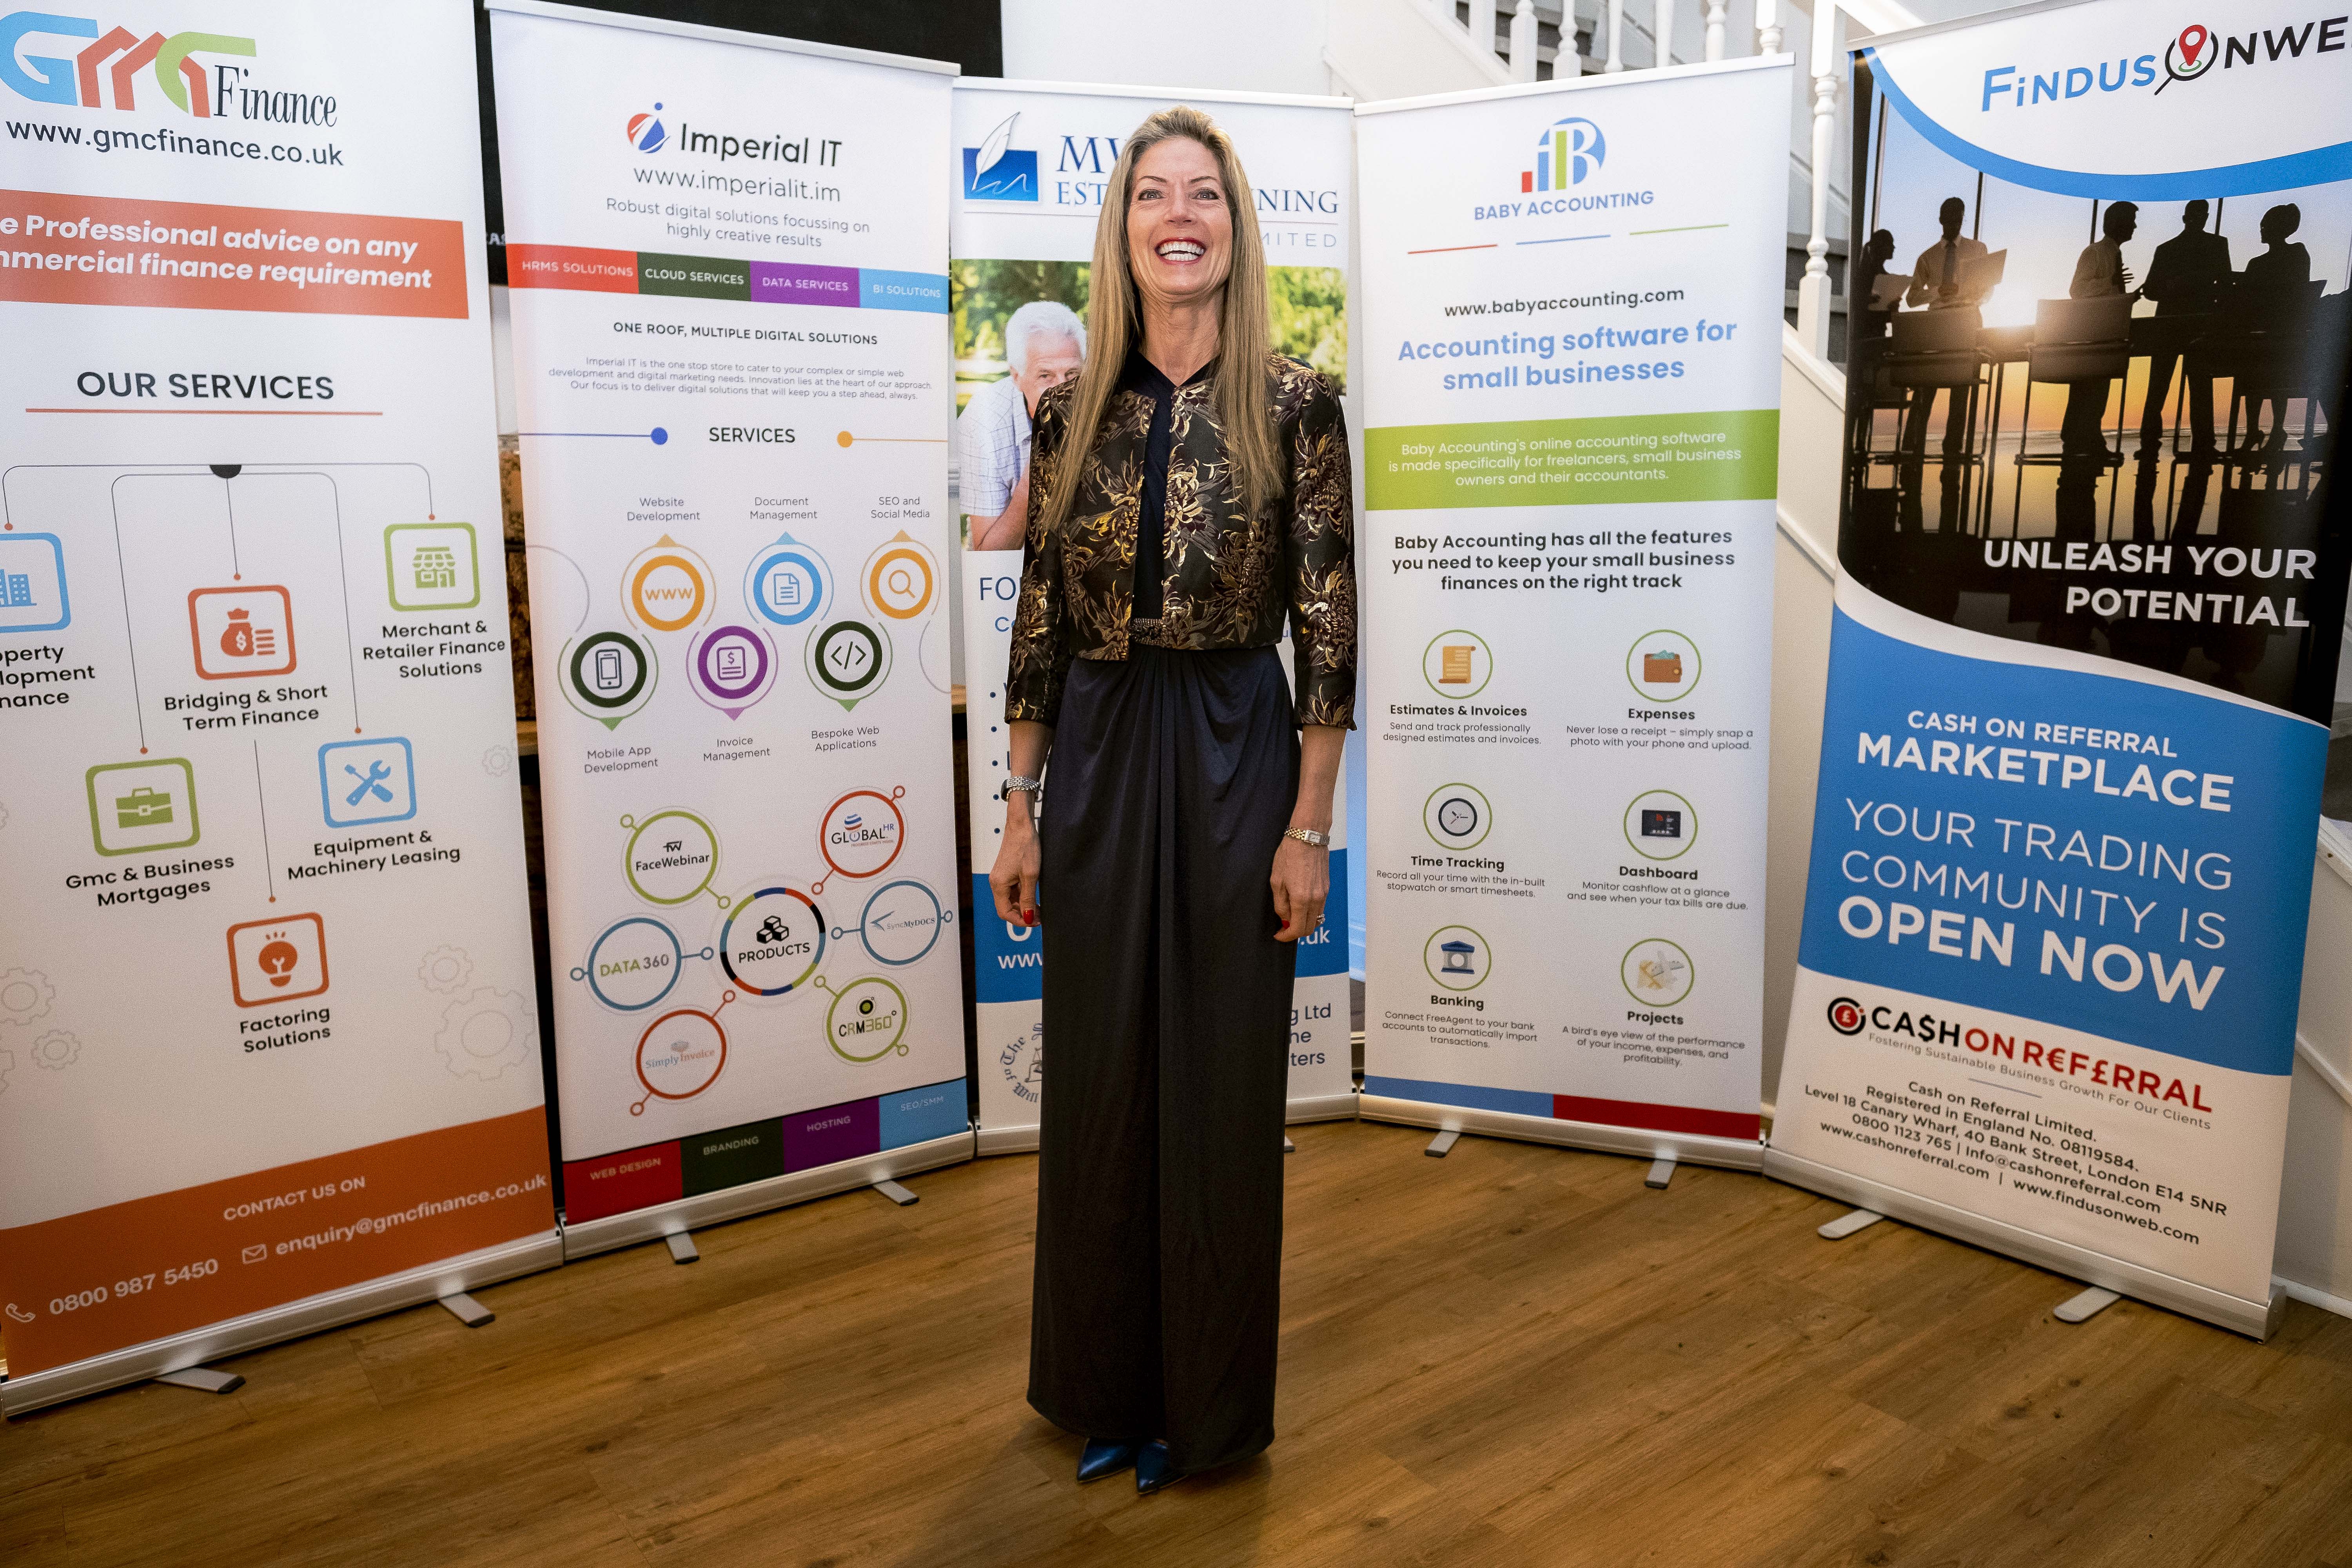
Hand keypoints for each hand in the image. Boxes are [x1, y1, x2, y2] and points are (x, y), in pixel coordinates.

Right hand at [989, 807, 1040, 925]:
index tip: (1035, 923)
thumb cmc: (1025, 847)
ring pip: (1011, 900)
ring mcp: (1001, 878)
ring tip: (1040, 909)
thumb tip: (1028, 918)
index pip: (1005, 912)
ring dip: (1024, 906)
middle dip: (1023, 915)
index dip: (1020, 921)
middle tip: (1040, 917)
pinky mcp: (1006, 873)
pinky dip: (1023, 897)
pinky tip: (1035, 898)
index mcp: (998, 884)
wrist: (1021, 826)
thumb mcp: (1031, 876)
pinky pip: (1013, 891)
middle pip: (1007, 908)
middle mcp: (996, 882)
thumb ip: (1028, 899)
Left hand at [1270, 834, 1327, 942]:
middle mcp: (1316, 899)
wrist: (1307, 837)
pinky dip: (1309, 912)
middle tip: (1283, 928)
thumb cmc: (1289, 855)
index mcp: (1301, 899)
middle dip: (1295, 932)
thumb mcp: (1276, 881)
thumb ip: (1281, 905)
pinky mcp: (1326, 887)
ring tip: (1290, 915)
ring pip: (1316, 918)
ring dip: (1303, 922)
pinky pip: (1319, 907)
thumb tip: (1285, 920)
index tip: (1278, 935)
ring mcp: (1323, 894)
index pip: (1297, 929)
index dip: (1286, 936)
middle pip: (1309, 928)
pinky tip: (1299, 904)